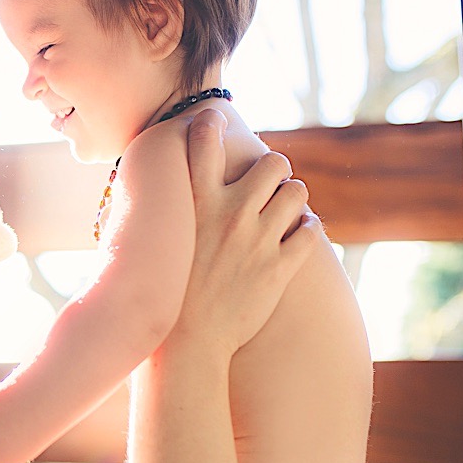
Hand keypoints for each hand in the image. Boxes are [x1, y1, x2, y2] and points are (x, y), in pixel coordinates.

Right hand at [180, 108, 322, 352]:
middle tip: (267, 183)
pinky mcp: (280, 267)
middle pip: (273, 162)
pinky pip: (310, 231)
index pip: (203, 143)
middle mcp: (229, 214)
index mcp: (195, 205)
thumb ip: (164, 213)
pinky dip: (306, 230)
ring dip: (292, 198)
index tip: (214, 120)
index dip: (211, 124)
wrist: (187, 341)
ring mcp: (258, 240)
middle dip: (274, 170)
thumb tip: (152, 195)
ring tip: (283, 210)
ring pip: (297, 192)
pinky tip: (296, 236)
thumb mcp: (158, 244)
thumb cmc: (167, 291)